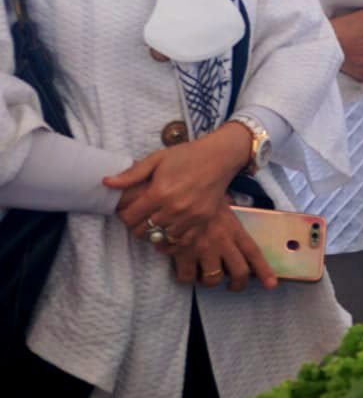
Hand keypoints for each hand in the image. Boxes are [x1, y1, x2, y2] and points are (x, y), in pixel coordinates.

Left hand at [104, 123, 252, 244]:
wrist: (220, 156)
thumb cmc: (187, 155)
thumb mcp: (157, 159)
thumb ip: (132, 174)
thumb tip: (106, 183)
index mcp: (159, 192)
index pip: (129, 217)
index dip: (123, 215)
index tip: (127, 209)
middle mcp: (174, 208)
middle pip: (142, 231)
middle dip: (136, 225)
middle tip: (140, 215)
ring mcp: (189, 216)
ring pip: (160, 238)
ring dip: (153, 232)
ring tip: (153, 222)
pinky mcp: (202, 220)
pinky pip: (181, 241)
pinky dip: (171, 241)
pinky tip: (167, 233)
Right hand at [164, 208, 278, 291]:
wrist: (176, 197)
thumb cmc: (201, 200)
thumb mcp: (223, 206)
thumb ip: (231, 222)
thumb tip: (236, 227)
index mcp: (234, 229)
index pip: (253, 252)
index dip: (264, 270)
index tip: (271, 284)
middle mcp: (223, 241)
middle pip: (239, 272)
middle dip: (237, 284)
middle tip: (232, 286)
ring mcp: (204, 249)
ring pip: (213, 279)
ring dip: (209, 281)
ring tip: (204, 274)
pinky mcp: (183, 254)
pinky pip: (187, 277)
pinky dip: (186, 277)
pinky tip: (184, 270)